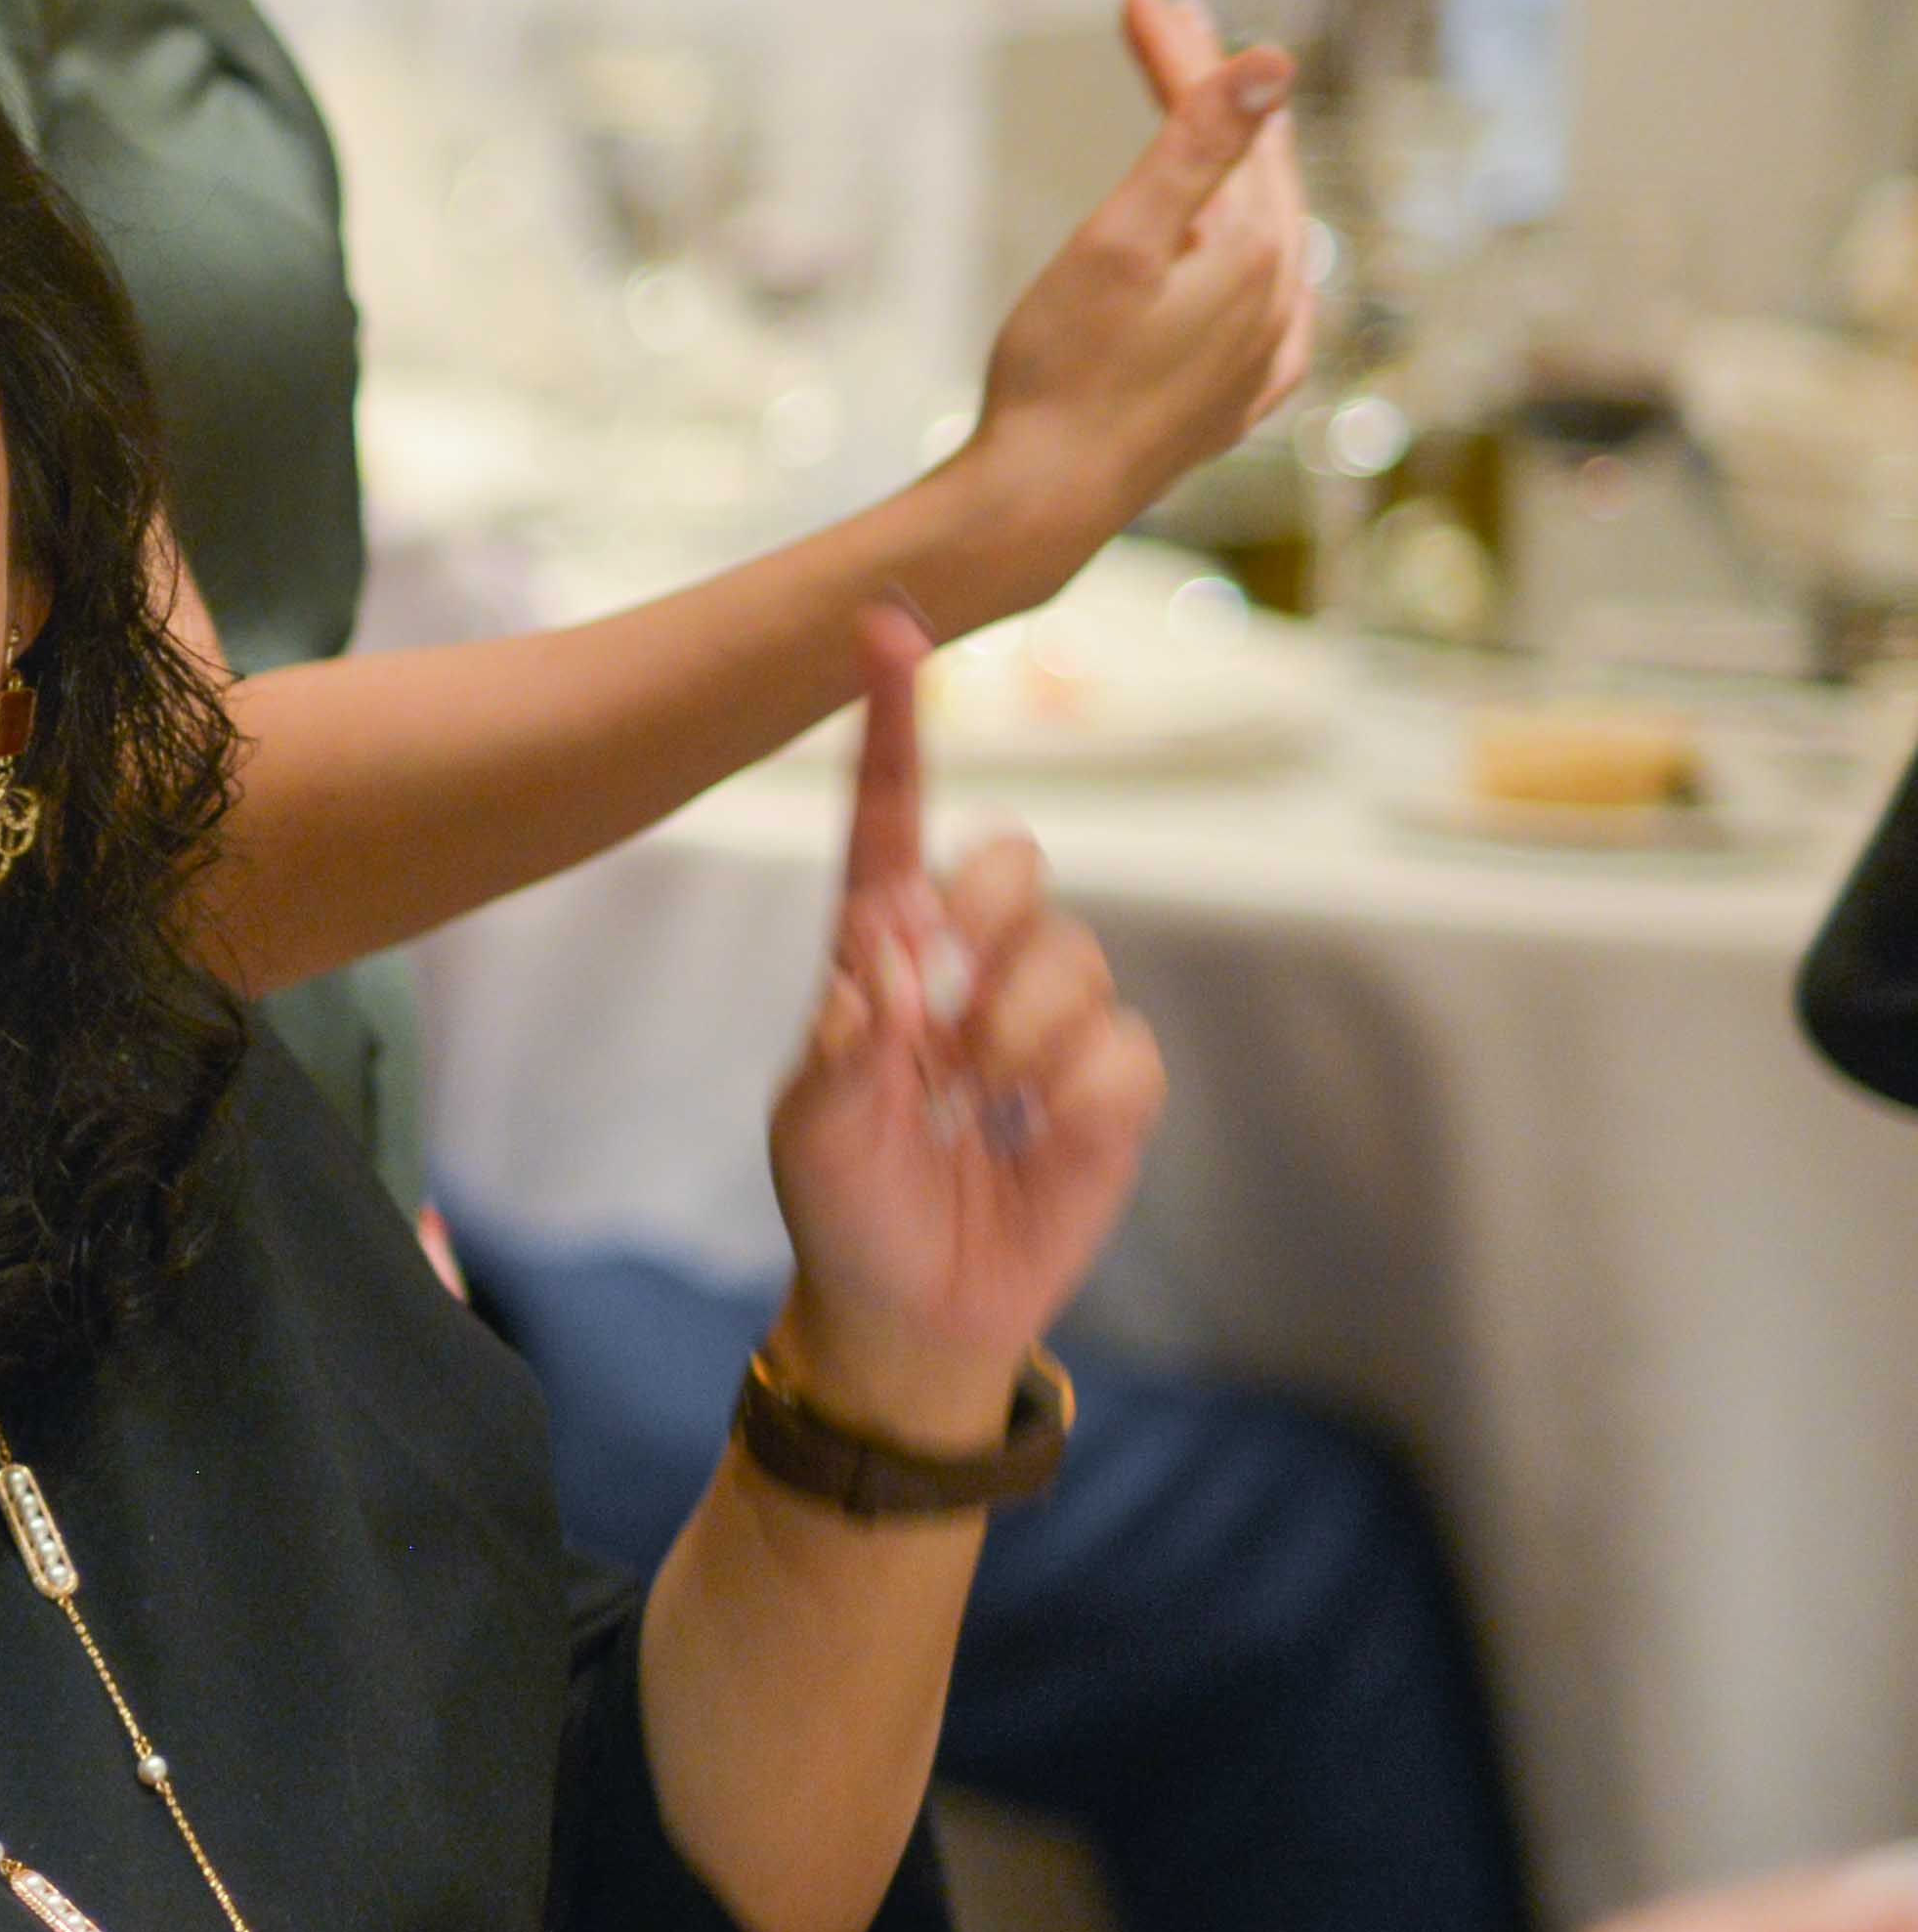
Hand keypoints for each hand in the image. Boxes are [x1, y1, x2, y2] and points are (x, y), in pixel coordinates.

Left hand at [764, 604, 1161, 1443]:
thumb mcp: (812, 1133)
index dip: (890, 722)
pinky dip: (1072, 1101)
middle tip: (941, 1019)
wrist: (914, 1306)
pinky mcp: (1110, 1079)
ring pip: (1071, 955)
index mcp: (882, 952)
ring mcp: (1047, 1016)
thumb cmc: (845, 1201)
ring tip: (972, 1108)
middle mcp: (970, 962)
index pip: (890, 820)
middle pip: (1008, 857)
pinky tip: (1030, 1140)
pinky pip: (1119, 1050)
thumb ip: (839, 1048)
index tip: (881, 625)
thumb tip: (878, 958)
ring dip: (1014, 1039)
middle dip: (983, 918)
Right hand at [941, 0, 1315, 613]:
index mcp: (1256, 250)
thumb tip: (1275, 60)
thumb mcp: (1116, 244)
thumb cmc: (1059, 377)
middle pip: (1254, 165)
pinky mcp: (1235, 398)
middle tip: (1169, 25)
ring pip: (1265, 227)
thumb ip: (1196, 147)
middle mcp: (1281, 298)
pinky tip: (1242, 247)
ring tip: (1206, 115)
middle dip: (1212, 89)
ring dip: (1233, 162)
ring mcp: (1265, 353)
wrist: (1038, 510)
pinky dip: (1246, 246)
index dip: (1182, 51)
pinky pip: (1265, 300)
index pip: (1229, 121)